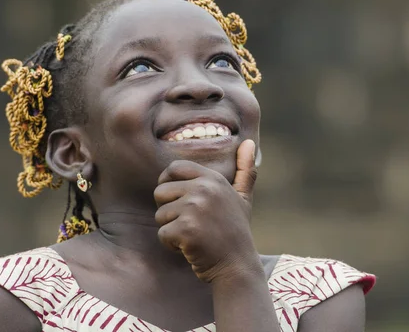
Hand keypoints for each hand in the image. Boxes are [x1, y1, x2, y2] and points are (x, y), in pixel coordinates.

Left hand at [154, 140, 259, 282]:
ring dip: (172, 230)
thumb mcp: (242, 198)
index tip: (181, 202)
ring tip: (194, 236)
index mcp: (213, 178)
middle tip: (192, 224)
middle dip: (170, 212)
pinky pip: (162, 234)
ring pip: (160, 215)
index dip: (169, 185)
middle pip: (161, 192)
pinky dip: (172, 245)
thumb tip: (248, 142)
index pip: (173, 168)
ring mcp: (195, 208)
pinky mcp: (186, 229)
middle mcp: (204, 189)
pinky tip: (191, 248)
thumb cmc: (235, 232)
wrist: (238, 266)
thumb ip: (244, 170)